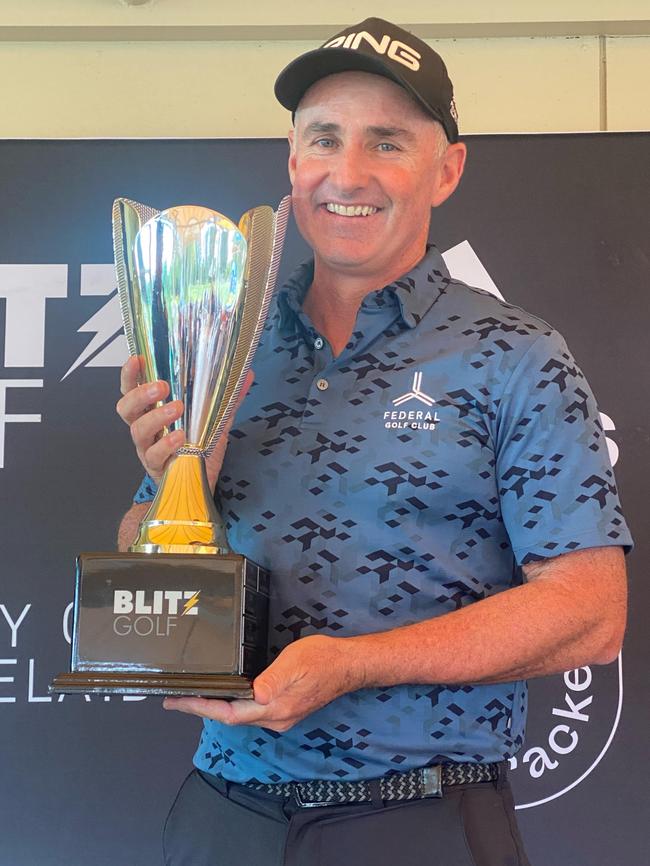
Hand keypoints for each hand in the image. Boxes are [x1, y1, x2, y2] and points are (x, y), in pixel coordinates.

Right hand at [116, 355, 252, 488]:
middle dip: (140, 394)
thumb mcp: (213, 421)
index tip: (137, 358)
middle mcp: (145, 428)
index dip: (130, 374)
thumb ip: (226, 399)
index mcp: (152, 411)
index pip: (132, 389)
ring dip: (156, 416)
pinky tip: (179, 437)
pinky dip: (166, 444)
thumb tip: (246, 375)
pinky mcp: (156, 467)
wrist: (198, 486)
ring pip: (137, 430)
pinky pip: (154, 455)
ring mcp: (148, 448)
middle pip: (126, 408)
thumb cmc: (198, 450)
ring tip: (176, 409)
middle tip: (161, 386)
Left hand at [163, 635, 363, 731]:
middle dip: (202, 708)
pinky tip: (229, 693)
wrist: (349, 665)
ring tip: (195, 696)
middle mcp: (275, 718)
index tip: (176, 702)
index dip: (200, 708)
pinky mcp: (286, 708)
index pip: (228, 714)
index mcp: (274, 709)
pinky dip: (233, 703)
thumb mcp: (295, 662)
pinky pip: (252, 710)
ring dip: (217, 707)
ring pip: (241, 715)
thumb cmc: (322, 660)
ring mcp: (281, 715)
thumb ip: (273, 680)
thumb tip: (255, 694)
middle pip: (231, 718)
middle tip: (177, 699)